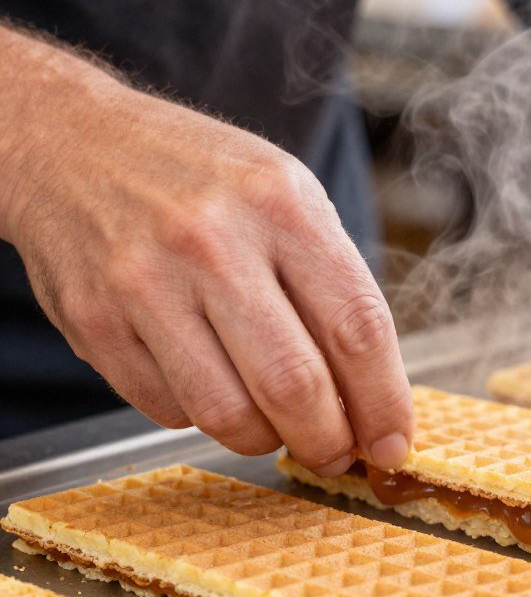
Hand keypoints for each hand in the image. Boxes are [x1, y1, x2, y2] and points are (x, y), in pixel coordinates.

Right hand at [1, 29, 411, 473]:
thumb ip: (332, 285)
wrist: (73, 143)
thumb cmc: (200, 178)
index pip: (357, 328)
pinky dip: (202, 418)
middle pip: (295, 384)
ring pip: (228, 414)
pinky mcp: (94, 321)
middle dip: (329, 441)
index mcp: (281, 204)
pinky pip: (169, 410)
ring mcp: (145, 282)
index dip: (383, 401)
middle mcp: (213, 241)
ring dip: (266, 441)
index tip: (392, 441)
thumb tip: (372, 393)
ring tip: (276, 427)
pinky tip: (212, 385)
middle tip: (337, 452)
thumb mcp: (287, 196)